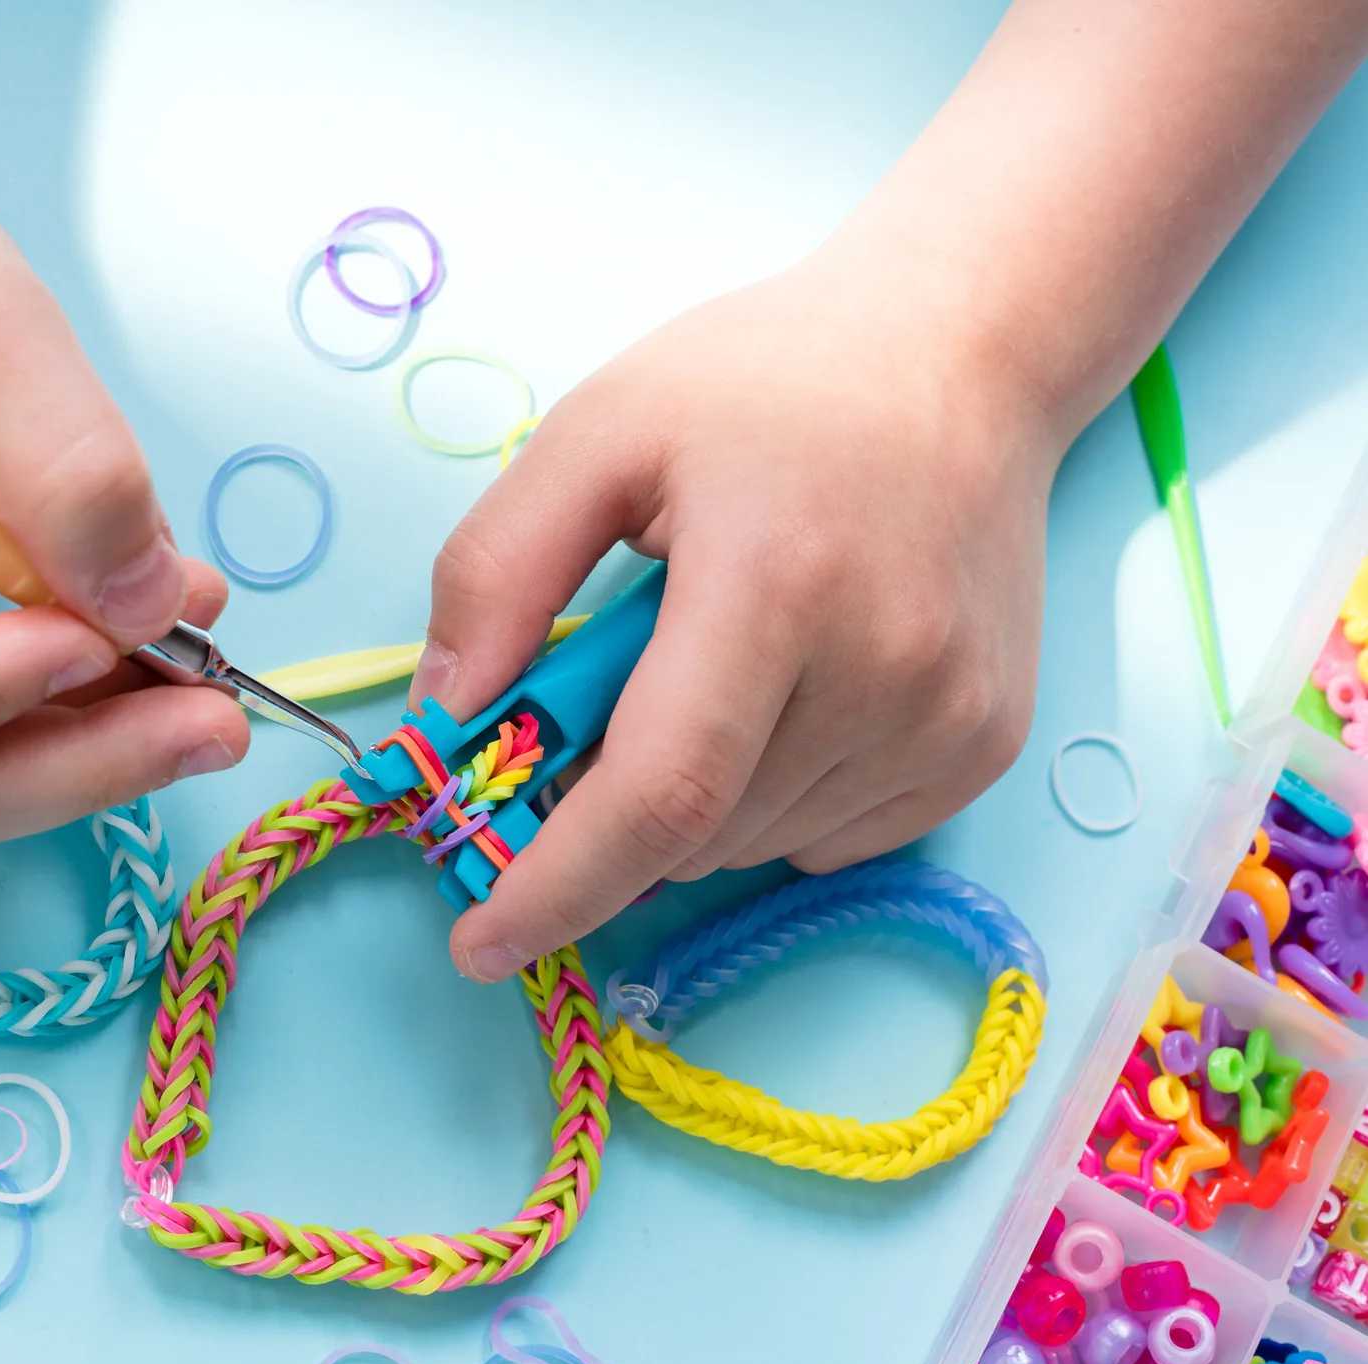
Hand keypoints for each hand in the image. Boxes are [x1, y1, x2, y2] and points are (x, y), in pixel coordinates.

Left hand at [416, 251, 1060, 981]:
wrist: (962, 356)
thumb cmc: (763, 385)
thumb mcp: (596, 434)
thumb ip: (498, 572)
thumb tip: (443, 724)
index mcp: (776, 582)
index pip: (658, 793)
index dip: (559, 886)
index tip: (478, 943)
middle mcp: (883, 669)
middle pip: (694, 830)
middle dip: (605, 812)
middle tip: (595, 706)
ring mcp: (948, 719)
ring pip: (753, 844)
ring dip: (687, 803)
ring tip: (708, 664)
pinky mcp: (984, 748)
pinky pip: (828, 837)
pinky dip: (766, 801)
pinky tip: (781, 691)